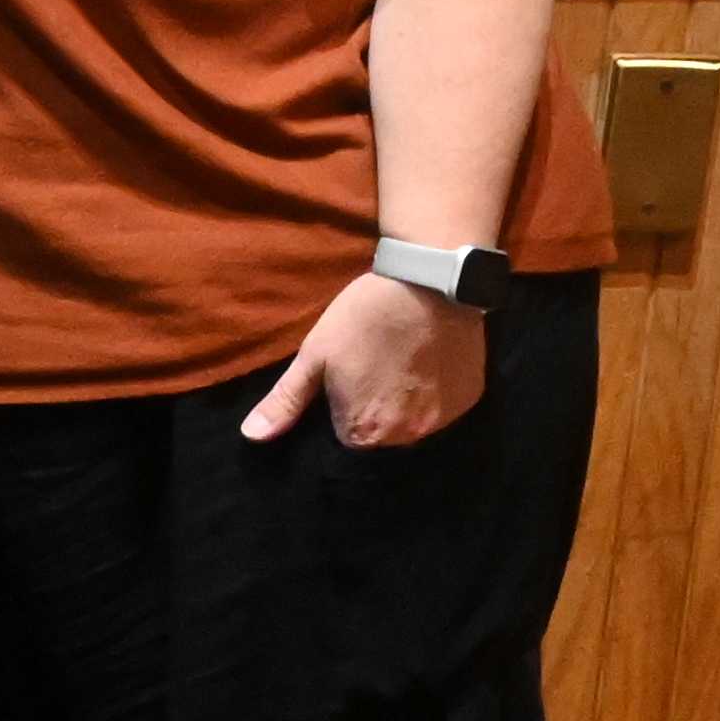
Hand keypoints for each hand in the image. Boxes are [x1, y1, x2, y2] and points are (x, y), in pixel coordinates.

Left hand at [241, 272, 491, 450]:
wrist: (428, 282)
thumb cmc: (363, 317)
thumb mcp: (314, 355)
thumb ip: (285, 402)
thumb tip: (251, 436)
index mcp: (362, 433)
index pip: (345, 438)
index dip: (343, 409)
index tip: (348, 381)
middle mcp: (404, 437)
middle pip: (381, 436)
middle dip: (375, 411)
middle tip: (376, 368)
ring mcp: (441, 421)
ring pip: (414, 423)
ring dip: (405, 404)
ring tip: (402, 365)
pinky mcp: (468, 400)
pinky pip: (445, 407)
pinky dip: (435, 393)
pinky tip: (427, 363)